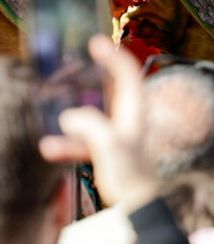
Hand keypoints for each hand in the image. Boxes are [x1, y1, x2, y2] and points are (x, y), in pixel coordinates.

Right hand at [39, 36, 159, 208]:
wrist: (135, 201)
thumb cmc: (129, 171)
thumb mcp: (109, 145)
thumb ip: (90, 127)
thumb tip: (68, 118)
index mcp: (135, 108)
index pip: (127, 72)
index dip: (113, 55)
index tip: (96, 42)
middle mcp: (128, 116)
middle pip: (109, 87)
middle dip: (91, 75)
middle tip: (71, 63)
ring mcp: (117, 131)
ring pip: (93, 111)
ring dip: (73, 109)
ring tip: (53, 103)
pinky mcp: (106, 148)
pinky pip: (83, 139)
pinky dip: (68, 142)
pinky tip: (48, 148)